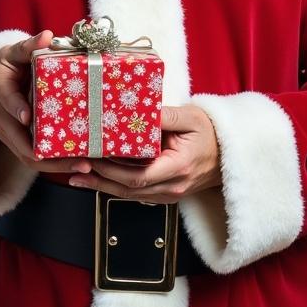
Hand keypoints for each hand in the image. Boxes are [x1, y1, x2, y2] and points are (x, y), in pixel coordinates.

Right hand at [0, 31, 91, 175]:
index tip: (29, 116)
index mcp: (1, 92)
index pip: (8, 102)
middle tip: (76, 158)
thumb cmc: (6, 67)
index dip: (18, 109)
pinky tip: (79, 164)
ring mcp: (11, 135)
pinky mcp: (20, 143)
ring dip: (56, 165)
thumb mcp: (13, 53)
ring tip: (84, 165)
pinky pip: (36, 159)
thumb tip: (46, 36)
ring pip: (30, 158)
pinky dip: (56, 165)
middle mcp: (4, 120)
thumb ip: (29, 46)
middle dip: (47, 155)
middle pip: (22, 144)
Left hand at [67, 104, 221, 202]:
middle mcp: (172, 186)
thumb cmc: (211, 134)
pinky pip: (136, 193)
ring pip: (129, 194)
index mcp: (178, 166)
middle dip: (100, 178)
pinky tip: (98, 179)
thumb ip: (166, 116)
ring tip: (78, 176)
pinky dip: (115, 186)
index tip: (94, 158)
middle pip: (129, 188)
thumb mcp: (191, 117)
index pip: (139, 175)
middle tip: (77, 166)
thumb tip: (141, 112)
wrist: (229, 155)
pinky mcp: (164, 193)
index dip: (113, 170)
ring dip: (102, 186)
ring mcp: (168, 193)